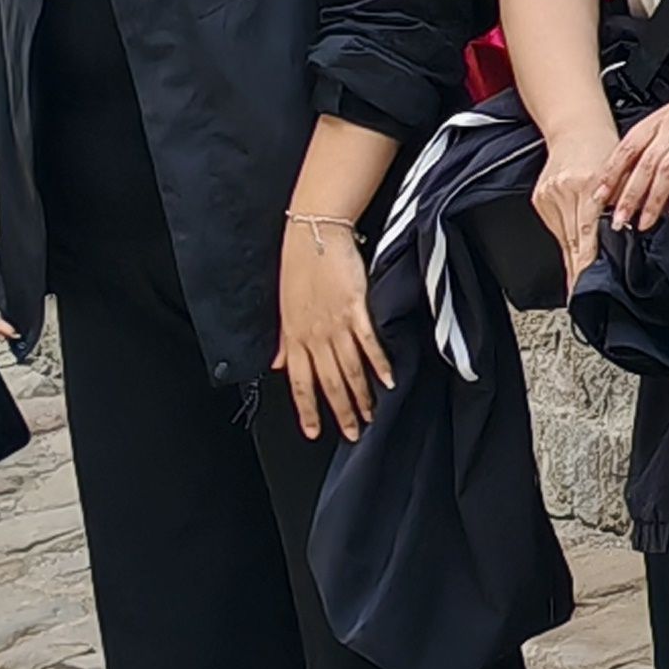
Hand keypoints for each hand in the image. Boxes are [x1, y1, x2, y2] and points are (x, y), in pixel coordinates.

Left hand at [276, 216, 390, 442]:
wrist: (313, 234)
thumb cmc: (300, 267)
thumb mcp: (285, 308)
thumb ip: (286, 341)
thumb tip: (280, 364)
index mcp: (295, 337)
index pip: (300, 383)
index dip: (308, 409)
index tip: (315, 432)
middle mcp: (313, 335)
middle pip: (328, 382)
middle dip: (341, 411)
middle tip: (354, 433)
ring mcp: (334, 323)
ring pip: (348, 368)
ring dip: (361, 394)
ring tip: (371, 413)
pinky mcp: (354, 308)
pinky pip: (367, 343)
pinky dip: (378, 363)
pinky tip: (388, 380)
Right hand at [532, 123, 615, 284]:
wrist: (576, 128)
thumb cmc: (604, 148)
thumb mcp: (622, 173)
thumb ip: (623, 202)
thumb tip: (627, 231)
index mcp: (587, 184)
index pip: (587, 231)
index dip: (586, 260)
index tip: (585, 281)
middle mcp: (564, 190)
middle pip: (571, 239)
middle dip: (577, 268)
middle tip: (580, 293)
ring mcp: (549, 195)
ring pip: (561, 236)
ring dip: (570, 258)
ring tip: (576, 281)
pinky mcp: (539, 198)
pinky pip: (554, 227)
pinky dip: (564, 240)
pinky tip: (570, 253)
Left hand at [600, 73, 668, 231]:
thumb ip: (654, 143)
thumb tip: (630, 176)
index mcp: (659, 119)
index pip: (628, 147)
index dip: (612, 173)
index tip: (600, 196)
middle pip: (645, 163)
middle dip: (629, 195)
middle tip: (619, 219)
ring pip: (668, 170)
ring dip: (653, 199)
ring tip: (645, 221)